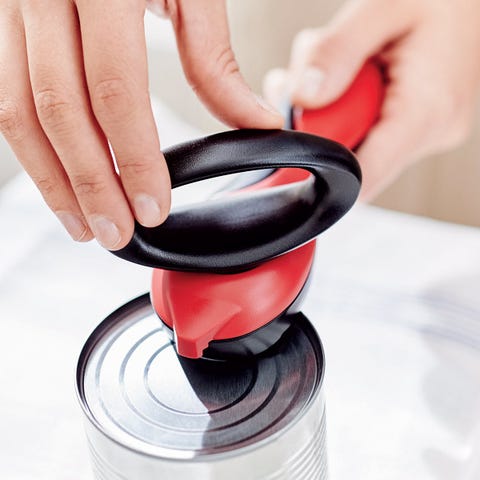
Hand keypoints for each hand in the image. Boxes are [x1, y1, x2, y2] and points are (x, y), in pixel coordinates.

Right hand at [0, 0, 281, 248]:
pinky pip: (2, 94)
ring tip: (83, 224)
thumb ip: (214, 59)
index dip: (134, 158)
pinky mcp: (1, 23)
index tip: (154, 208)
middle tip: (115, 233)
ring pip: (16, 111)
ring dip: (52, 179)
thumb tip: (255, 122)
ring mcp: (11, 7)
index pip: (115, 91)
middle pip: (60, 111)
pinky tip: (58, 179)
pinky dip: (32, 148)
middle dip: (89, 184)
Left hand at [264, 0, 479, 199]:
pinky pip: (369, 131)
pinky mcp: (419, 125)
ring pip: (356, 143)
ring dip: (334, 110)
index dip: (320, 167)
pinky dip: (350, 107)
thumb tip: (302, 98)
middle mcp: (432, 131)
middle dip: (320, 122)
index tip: (294, 146)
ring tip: (343, 63)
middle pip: (351, 158)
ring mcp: (427, 131)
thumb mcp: (382, 7)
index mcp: (428, 110)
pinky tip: (355, 76)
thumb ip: (337, 52)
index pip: (363, 175)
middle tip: (309, 77)